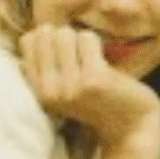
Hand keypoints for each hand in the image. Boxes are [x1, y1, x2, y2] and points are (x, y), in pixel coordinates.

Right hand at [20, 24, 159, 151]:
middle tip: (83, 55)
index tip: (66, 50)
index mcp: (38, 91)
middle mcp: (49, 90)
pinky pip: (87, 38)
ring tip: (92, 58)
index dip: (49, 37)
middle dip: (66, 35)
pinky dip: (97, 43)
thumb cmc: (100, 100)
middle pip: (45, 34)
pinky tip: (105, 61)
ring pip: (65, 34)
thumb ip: (48, 66)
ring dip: (82, 39)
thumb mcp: (65, 87)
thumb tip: (37, 30)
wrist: (131, 128)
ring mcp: (70, 85)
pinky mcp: (94, 79)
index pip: (28, 41)